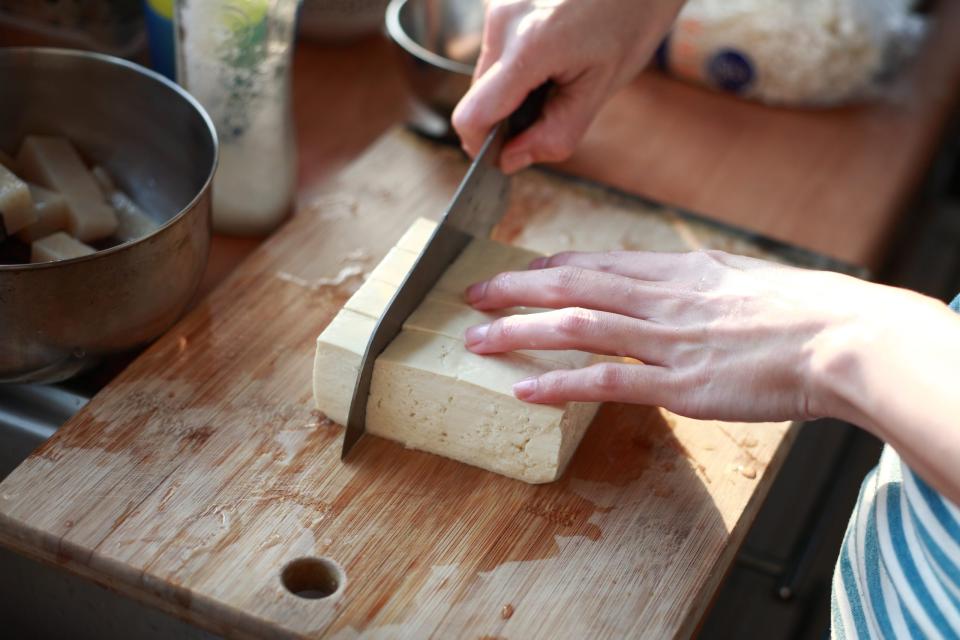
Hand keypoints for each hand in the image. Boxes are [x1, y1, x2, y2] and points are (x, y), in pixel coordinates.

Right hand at [452, 0, 683, 173]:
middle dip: (506, 116)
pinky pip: (496, 49)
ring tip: (557, 74)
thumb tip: (511, 161)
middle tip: (551, 109)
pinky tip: (551, 53)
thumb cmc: (632, 20)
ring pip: (486, 74)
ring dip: (512, 89)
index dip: (483, 146)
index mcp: (529, 47)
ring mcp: (498, 6)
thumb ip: (555, 133)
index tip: (504, 155)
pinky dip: (517, 65)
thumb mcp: (601, 88)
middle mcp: (503, 21)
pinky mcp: (500, 0)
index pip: (472, 116)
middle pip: (478, 97)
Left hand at [461, 249, 943, 423]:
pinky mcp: (677, 384)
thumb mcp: (738, 278)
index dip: (549, 267)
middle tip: (472, 295)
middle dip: (514, 290)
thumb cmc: (798, 310)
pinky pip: (604, 381)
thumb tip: (670, 283)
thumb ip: (694, 281)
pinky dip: (559, 383)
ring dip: (519, 332)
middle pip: (570, 285)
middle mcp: (659, 297)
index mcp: (676, 270)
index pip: (597, 262)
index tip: (518, 272)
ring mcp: (663, 340)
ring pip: (575, 327)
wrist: (838, 337)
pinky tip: (524, 388)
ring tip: (477, 340)